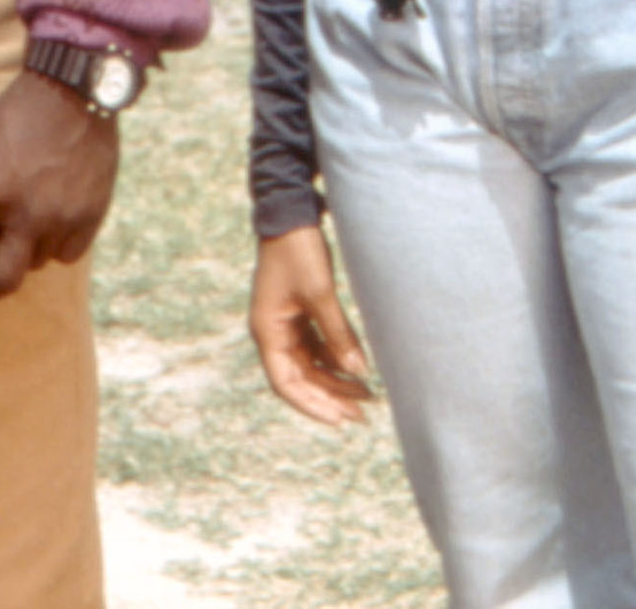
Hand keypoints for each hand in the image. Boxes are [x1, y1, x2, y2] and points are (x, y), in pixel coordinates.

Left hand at [0, 70, 118, 297]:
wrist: (76, 92)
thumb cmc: (21, 110)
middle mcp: (27, 217)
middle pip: (2, 280)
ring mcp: (62, 221)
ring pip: (38, 263)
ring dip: (27, 250)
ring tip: (26, 226)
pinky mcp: (91, 218)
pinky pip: (69, 252)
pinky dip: (58, 243)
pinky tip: (53, 221)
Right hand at [250, 226, 373, 424]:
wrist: (292, 214)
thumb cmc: (300, 252)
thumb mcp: (321, 294)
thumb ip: (338, 335)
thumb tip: (359, 373)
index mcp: (267, 331)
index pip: (286, 383)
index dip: (312, 406)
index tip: (340, 420)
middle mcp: (272, 332)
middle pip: (300, 378)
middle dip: (329, 398)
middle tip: (362, 415)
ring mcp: (285, 323)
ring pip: (310, 365)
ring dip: (335, 381)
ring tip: (368, 396)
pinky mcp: (298, 313)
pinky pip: (316, 348)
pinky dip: (335, 360)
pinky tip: (358, 368)